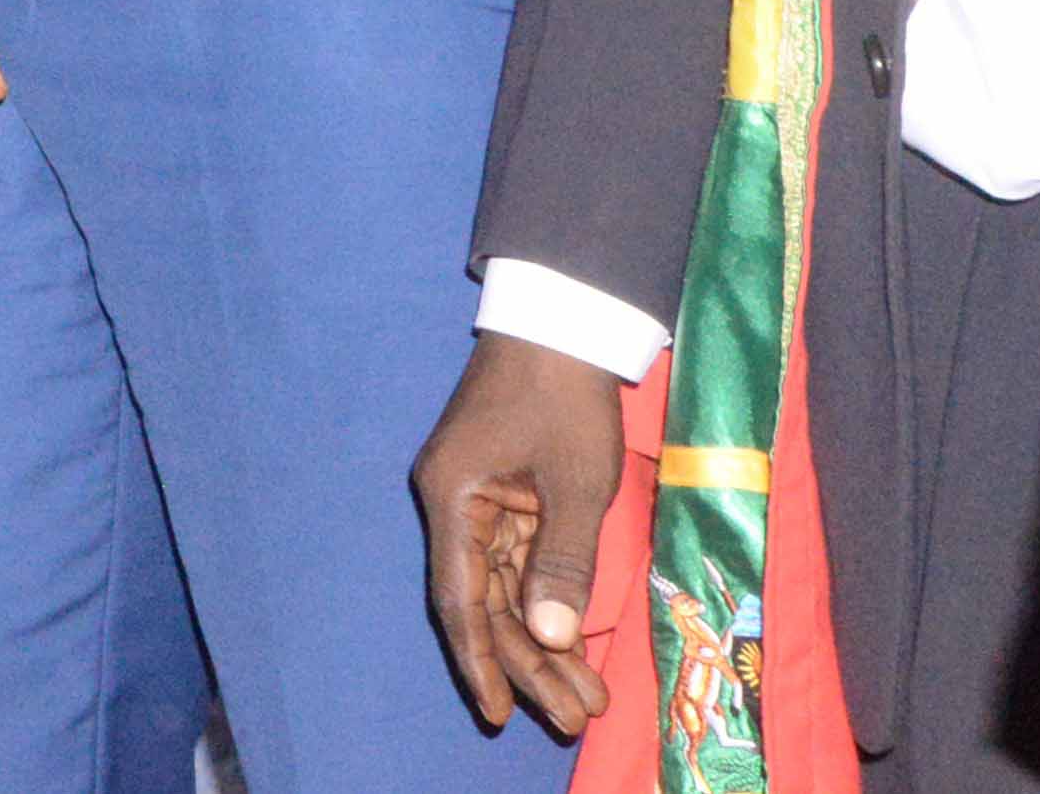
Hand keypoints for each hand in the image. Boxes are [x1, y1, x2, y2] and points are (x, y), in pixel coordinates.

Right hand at [415, 334, 625, 737]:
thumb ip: (562, 563)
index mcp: (455, 499)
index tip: (499, 712)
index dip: (481, 660)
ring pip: (506, 589)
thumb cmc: (566, 396)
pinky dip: (547, 602)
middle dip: (529, 664)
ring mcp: (479, 499)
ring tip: (585, 697)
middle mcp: (456, 505)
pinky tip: (575, 643)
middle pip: (486, 602)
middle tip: (574, 719)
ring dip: (544, 641)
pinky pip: (521, 563)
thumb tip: (548, 637)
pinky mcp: (505, 492)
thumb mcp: (575, 483)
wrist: (563, 321)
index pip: (462, 599)